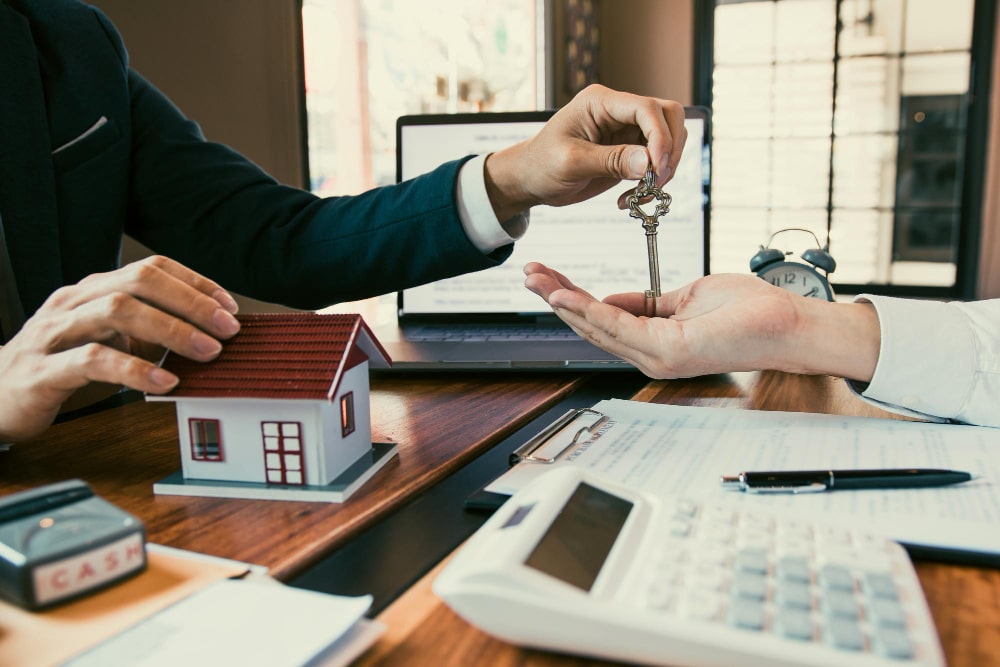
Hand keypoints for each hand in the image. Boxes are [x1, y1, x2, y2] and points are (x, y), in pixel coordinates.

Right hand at [0, 256, 240, 441]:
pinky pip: (92, 360)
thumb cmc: (60, 368)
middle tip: (227, 328)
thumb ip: (150, 335)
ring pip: (116, 311)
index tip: (230, 307)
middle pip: (137, 281)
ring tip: (207, 351)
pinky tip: (165, 382)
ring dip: (170, 330)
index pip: (151, 268)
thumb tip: (210, 336)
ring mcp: (55, 332)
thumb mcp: (111, 343)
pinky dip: (135, 370)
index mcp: (93, 290)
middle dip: (190, 302)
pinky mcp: (43, 369)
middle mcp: (74, 301)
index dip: (195, 283)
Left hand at [483, 84, 686, 220]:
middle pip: (668, 115)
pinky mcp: (630, 151)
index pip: (646, 107)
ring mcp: (626, 130)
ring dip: (665, 168)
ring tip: (642, 193)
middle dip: (670, 149)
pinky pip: (657, 161)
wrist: (530, 181)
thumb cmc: (541, 165)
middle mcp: (618, 111)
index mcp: (600, 102)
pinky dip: (654, 181)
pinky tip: (632, 197)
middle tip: (657, 180)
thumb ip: (611, 161)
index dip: (660, 136)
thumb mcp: (572, 163)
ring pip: (669, 138)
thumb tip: (649, 162)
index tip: (656, 167)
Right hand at [523, 262, 880, 380]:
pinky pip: (617, 326)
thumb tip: (617, 299)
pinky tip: (565, 294)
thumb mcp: (688, 298)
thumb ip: (650, 303)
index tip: (549, 275)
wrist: (789, 323)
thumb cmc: (750, 311)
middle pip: (591, 326)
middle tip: (528, 274)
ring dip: (563, 301)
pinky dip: (587, 308)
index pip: (604, 321)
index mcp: (656, 344)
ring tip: (536, 278)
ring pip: (597, 326)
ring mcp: (658, 358)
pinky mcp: (668, 351)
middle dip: (556, 298)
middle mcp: (652, 356)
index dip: (573, 298)